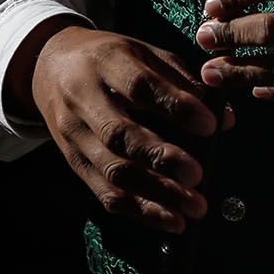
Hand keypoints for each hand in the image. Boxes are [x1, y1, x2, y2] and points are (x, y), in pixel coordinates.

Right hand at [26, 24, 234, 234]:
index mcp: (107, 62)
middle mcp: (84, 100)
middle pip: (120, 134)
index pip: (140, 86)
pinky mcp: (74, 163)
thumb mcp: (143, 53)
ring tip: (193, 207)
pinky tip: (170, 220)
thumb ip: (182, 81)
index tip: (209, 126)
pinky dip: (140, 211)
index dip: (175, 106)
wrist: (50, 66)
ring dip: (156, 194)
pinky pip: (105, 193)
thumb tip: (223, 117)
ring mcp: (74, 135)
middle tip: (198, 176)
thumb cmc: (110, 59)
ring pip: (112, 171)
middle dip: (162, 159)